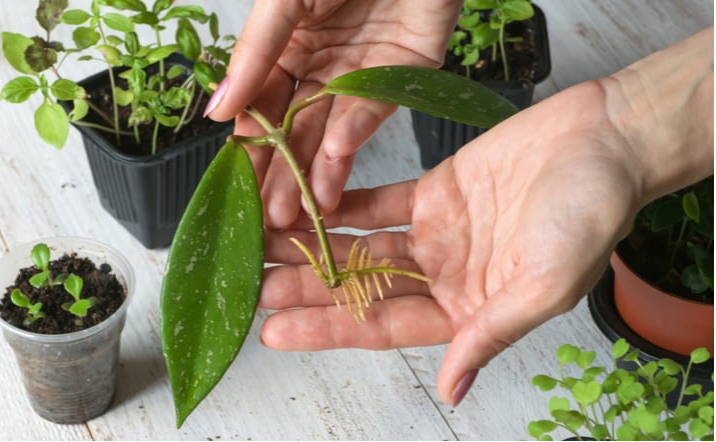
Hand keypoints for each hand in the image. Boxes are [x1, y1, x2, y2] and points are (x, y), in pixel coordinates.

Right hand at [205, 0, 461, 228]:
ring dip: (316, 171)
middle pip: (295, 129)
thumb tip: (217, 110)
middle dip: (281, 173)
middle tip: (268, 218)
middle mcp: (322, 65)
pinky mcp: (402, 73)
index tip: (237, 184)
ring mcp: (362, 73)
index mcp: (286, 46)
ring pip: (332, 130)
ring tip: (301, 213)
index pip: (261, 108)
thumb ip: (255, 52)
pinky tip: (331, 161)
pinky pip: (374, 109)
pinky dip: (353, 133)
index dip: (250, 145)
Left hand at [256, 80, 642, 403]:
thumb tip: (453, 389)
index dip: (328, 329)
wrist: (607, 142)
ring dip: (315, 246)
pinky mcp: (436, 191)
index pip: (383, 327)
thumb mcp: (546, 285)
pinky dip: (343, 204)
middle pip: (361, 288)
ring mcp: (437, 235)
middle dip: (307, 289)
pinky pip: (379, 201)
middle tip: (254, 287)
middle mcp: (446, 277)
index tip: (277, 332)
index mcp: (469, 311)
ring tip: (265, 246)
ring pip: (362, 246)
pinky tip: (307, 206)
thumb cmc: (592, 214)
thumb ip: (491, 334)